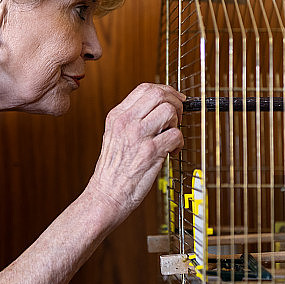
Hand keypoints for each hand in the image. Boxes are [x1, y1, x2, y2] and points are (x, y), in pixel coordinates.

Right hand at [87, 83, 184, 222]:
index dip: (165, 91)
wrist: (106, 195)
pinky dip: (179, 143)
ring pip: (169, 111)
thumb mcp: (114, 135)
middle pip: (159, 94)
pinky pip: (176, 135)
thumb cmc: (112, 170)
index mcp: (117, 116)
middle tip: (178, 116)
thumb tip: (158, 108)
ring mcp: (138, 136)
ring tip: (170, 136)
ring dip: (177, 123)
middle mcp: (126, 122)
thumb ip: (132, 120)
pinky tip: (171, 152)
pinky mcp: (150, 152)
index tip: (174, 99)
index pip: (145, 88)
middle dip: (175, 102)